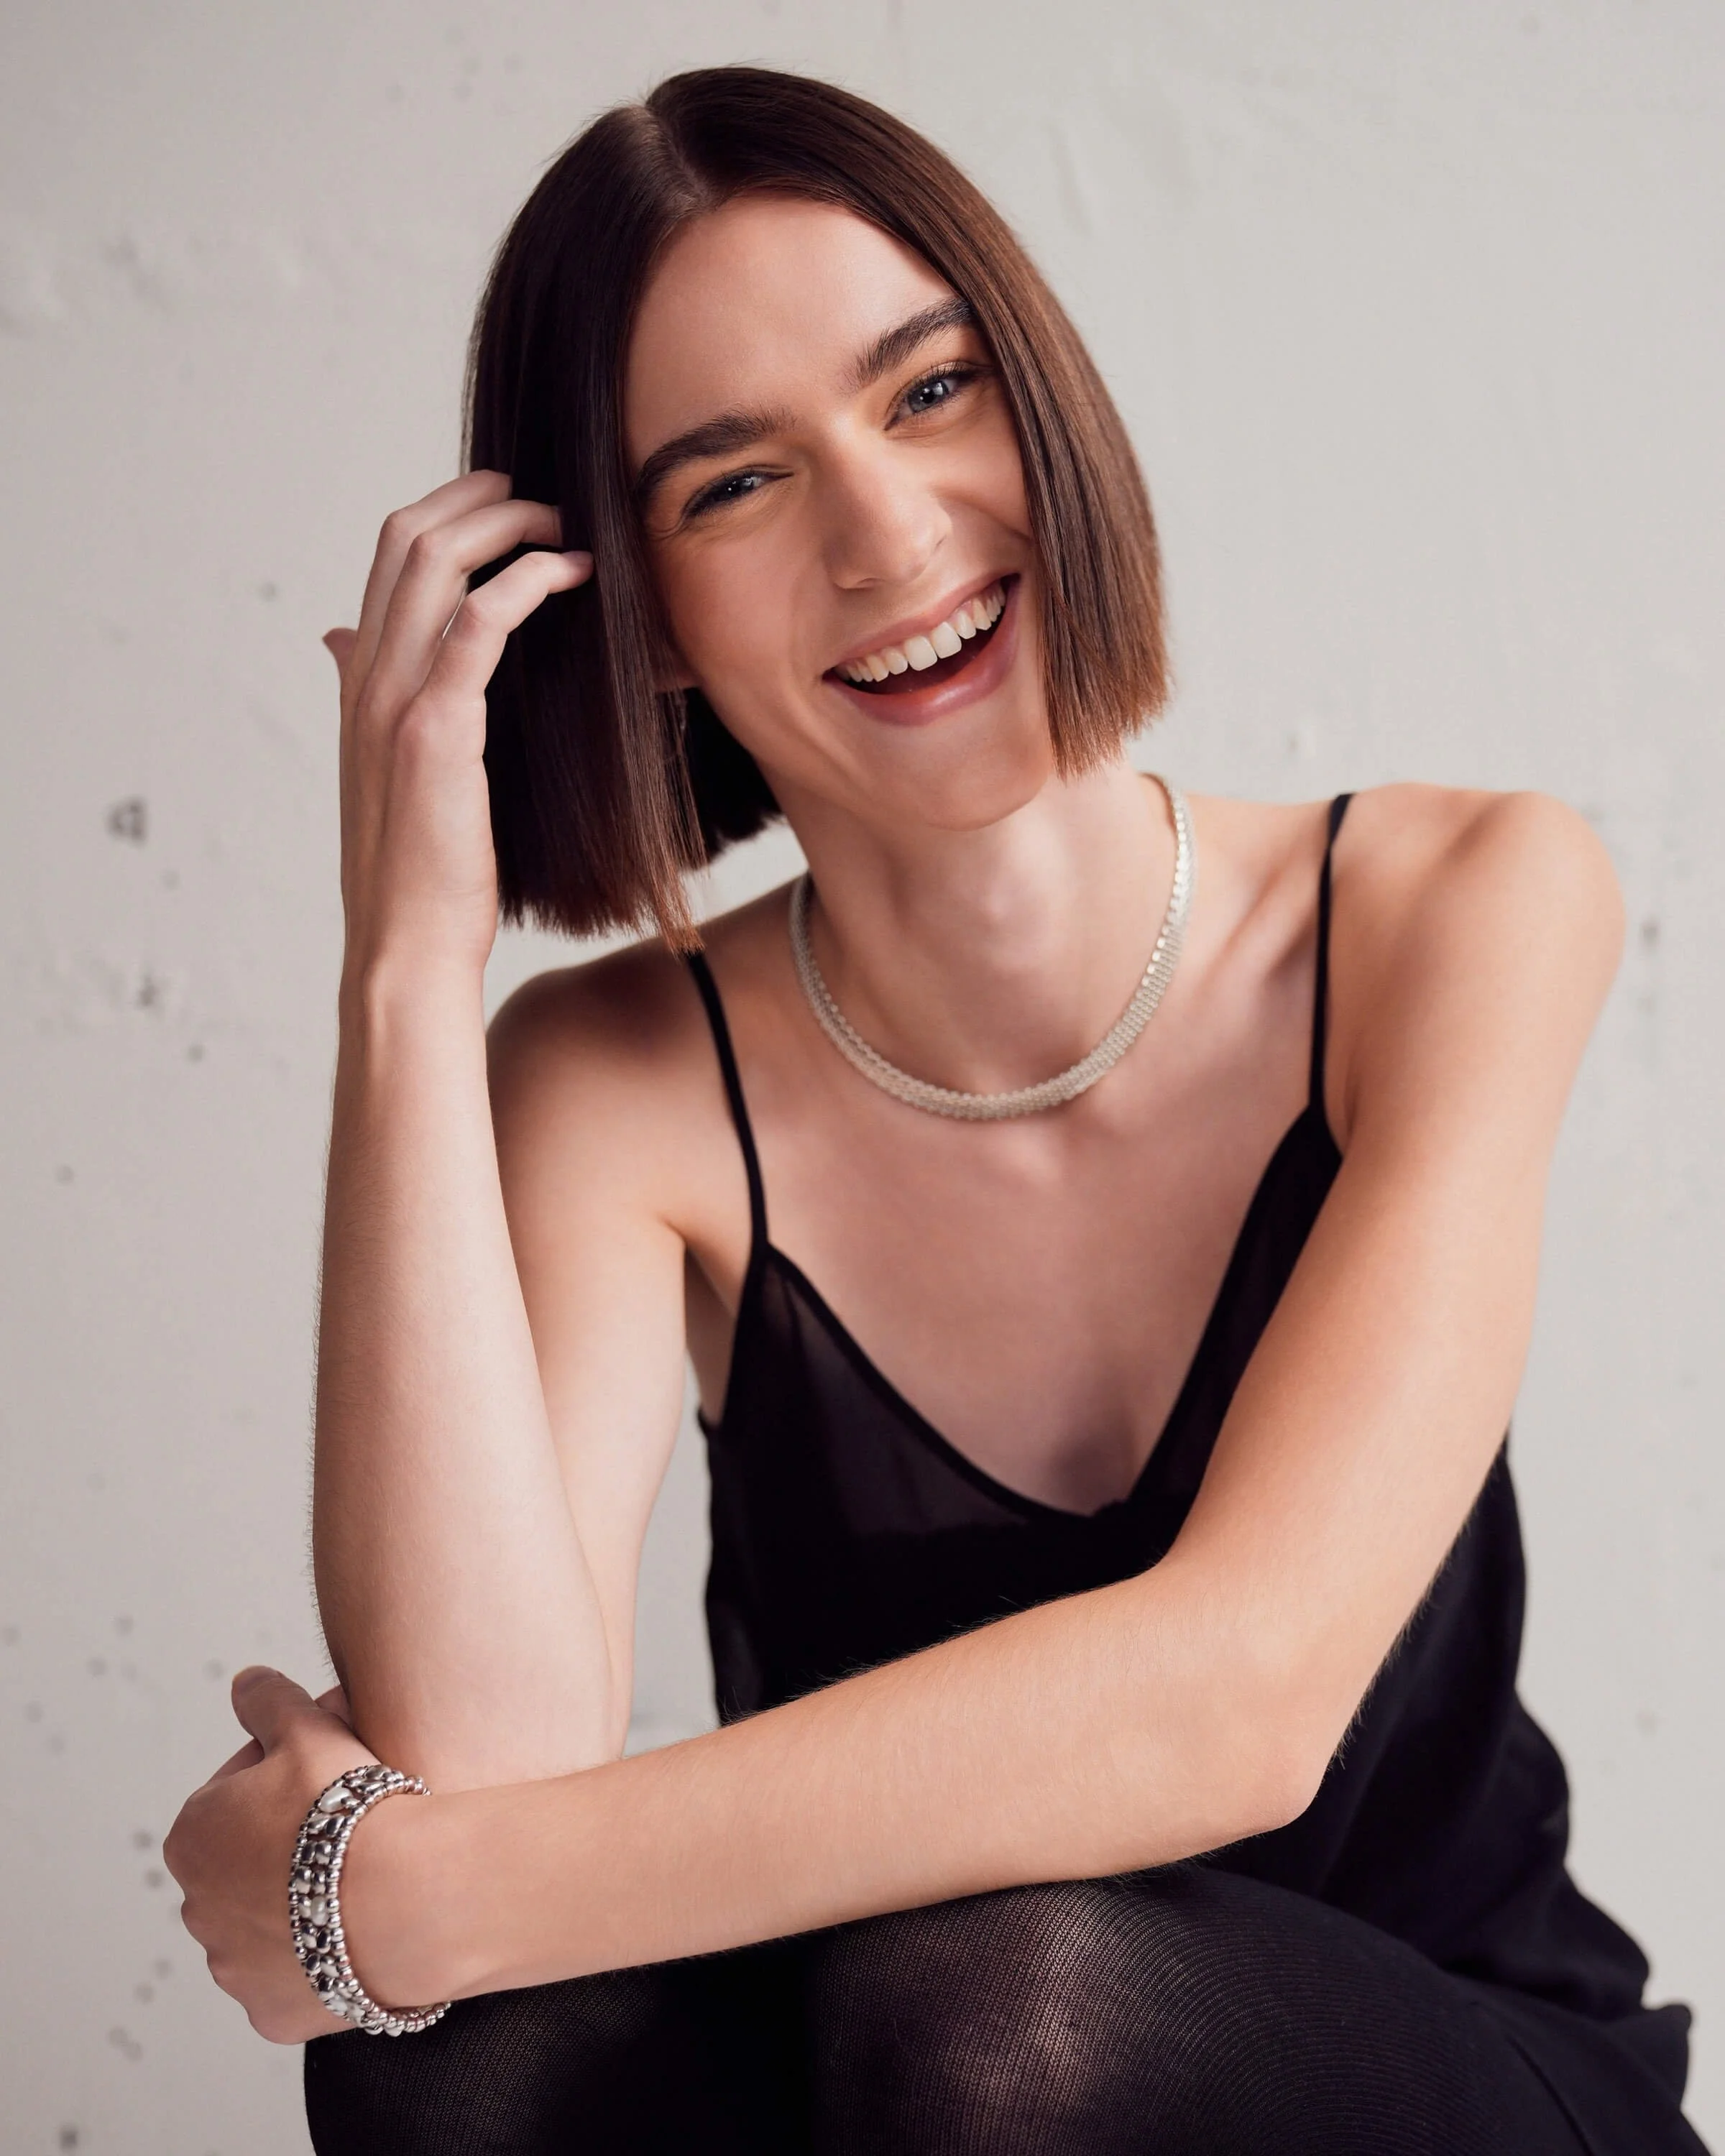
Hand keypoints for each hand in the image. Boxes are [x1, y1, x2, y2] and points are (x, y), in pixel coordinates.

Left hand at [165, 1668, 379, 2042]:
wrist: (405, 1900)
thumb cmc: (350, 1808)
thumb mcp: (308, 1727)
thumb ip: (267, 1699)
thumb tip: (245, 1681)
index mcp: (192, 1834)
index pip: (238, 1792)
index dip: (292, 1775)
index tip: (334, 1777)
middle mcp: (196, 1908)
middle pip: (250, 1861)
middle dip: (290, 1844)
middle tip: (353, 1826)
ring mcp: (232, 1968)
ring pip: (270, 1923)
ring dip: (302, 1902)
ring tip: (363, 1879)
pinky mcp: (271, 2013)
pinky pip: (295, 1978)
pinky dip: (321, 1957)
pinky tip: (361, 1930)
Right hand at [327, 470, 593, 984]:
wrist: (407, 945)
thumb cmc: (417, 873)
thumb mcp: (384, 771)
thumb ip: (367, 697)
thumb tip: (339, 642)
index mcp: (357, 683)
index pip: (388, 558)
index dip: (446, 512)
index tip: (505, 506)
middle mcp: (366, 678)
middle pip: (408, 538)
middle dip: (478, 499)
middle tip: (541, 498)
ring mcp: (394, 699)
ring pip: (437, 562)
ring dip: (507, 525)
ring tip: (564, 525)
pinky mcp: (436, 728)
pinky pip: (480, 621)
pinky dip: (527, 580)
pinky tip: (570, 573)